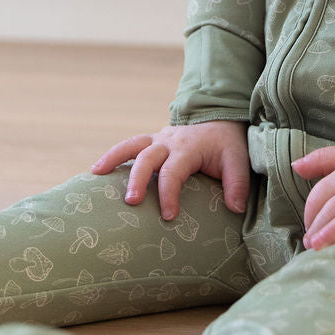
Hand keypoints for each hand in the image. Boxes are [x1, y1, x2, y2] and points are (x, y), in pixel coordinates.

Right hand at [92, 120, 249, 221]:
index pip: (174, 171)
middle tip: (130, 202)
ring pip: (131, 146)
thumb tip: (236, 208)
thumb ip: (237, 183)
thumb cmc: (227, 144)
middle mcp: (168, 141)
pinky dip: (113, 156)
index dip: (169, 193)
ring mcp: (157, 139)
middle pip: (147, 158)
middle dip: (137, 179)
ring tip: (96, 173)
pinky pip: (129, 147)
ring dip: (113, 158)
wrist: (219, 118)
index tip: (168, 216)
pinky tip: (97, 171)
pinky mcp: (151, 141)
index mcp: (188, 148)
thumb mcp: (239, 160)